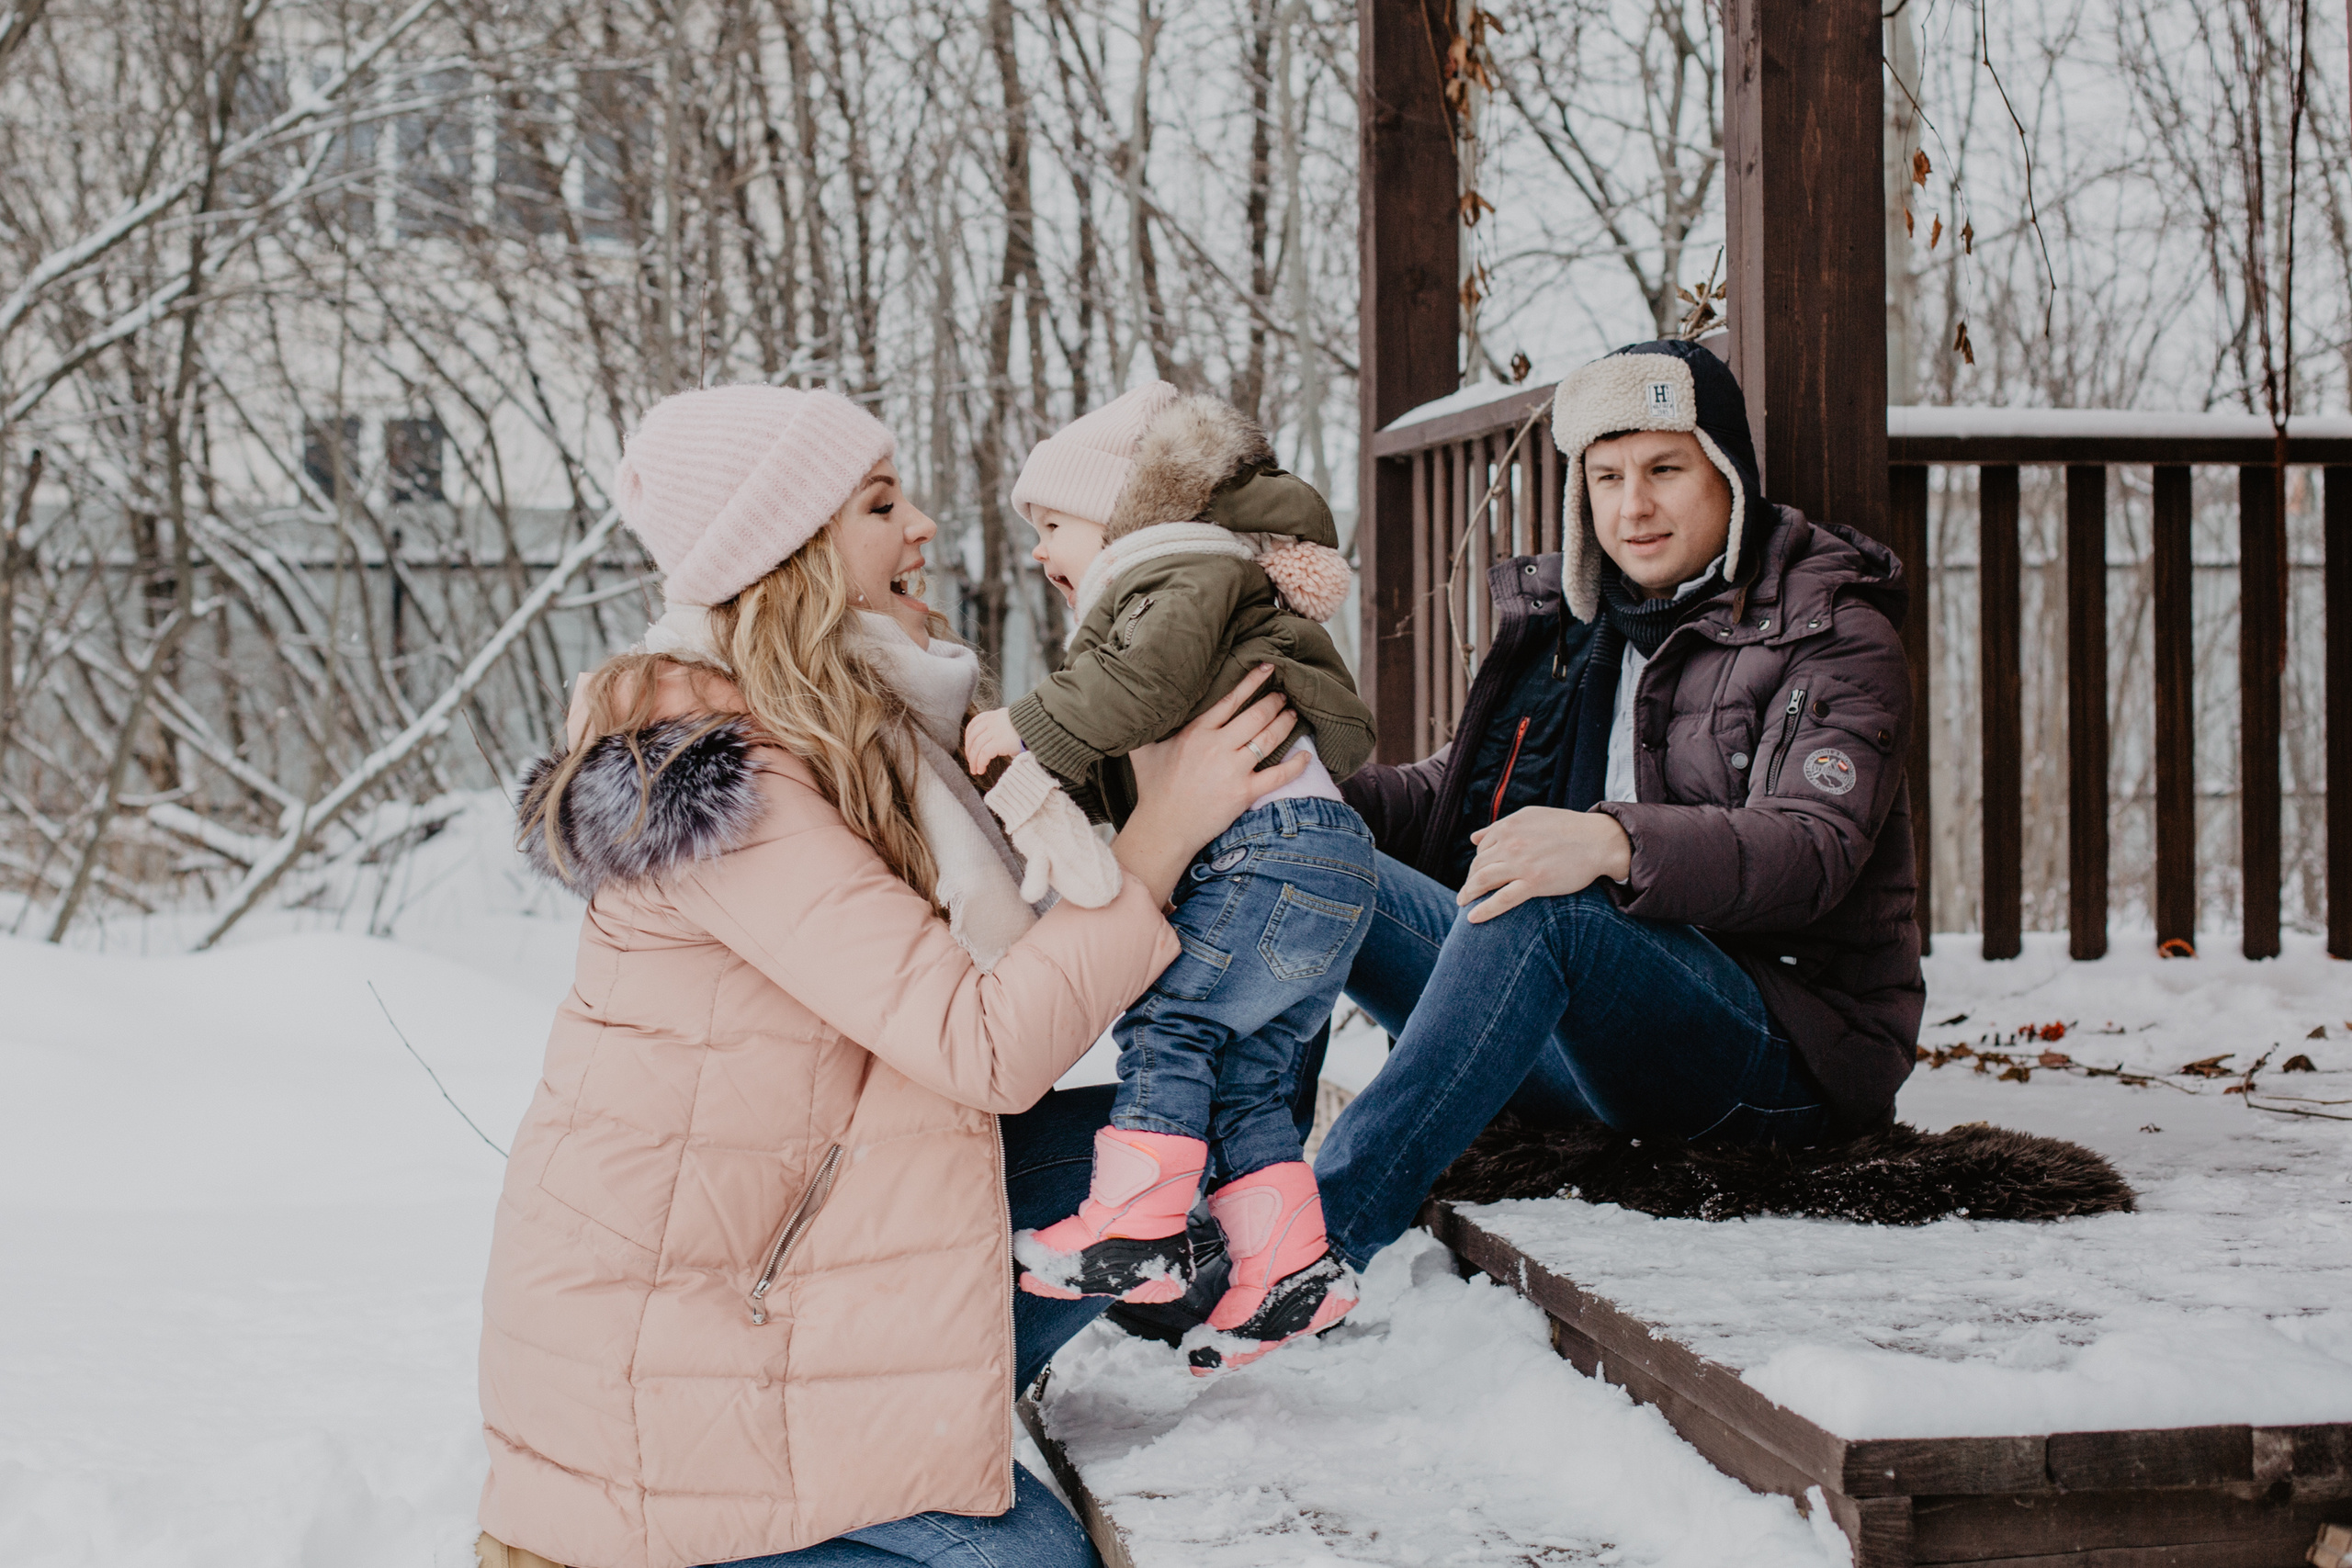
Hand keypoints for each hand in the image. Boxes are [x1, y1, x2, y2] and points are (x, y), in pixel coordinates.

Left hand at [963, 708, 1023, 774]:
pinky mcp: (999, 742)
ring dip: (973, 761)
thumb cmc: (1027, 728)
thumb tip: (991, 743)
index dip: (968, 739)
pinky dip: (980, 763)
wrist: (1039, 727)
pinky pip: (984, 754)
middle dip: (969, 752)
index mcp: (992, 716)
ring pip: (976, 747)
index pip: (973, 726)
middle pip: (972, 738)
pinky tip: (982, 770)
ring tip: (975, 770)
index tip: (970, 749)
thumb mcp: (1010, 722)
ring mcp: (995, 732)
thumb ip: (998, 728)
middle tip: (971, 763)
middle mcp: (991, 722)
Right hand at [1114, 665, 1305, 905]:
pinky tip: (1306, 755)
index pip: (1230, 700)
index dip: (1252, 682)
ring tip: (1293, 715)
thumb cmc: (1152, 789)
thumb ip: (1147, 727)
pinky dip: (1295, 764)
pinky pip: (1278, 775)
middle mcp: (1216, 747)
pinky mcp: (1243, 793)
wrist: (1162, 829)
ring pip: (1268, 739)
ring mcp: (1232, 770)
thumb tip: (1139, 706)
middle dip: (1274, 702)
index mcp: (1196, 733)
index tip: (1267, 668)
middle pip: (1255, 716)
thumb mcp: (1143, 751)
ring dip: (1285, 724)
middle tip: (1284, 695)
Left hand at [1457, 806, 1631, 923]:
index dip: (1478, 863)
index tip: (1478, 874)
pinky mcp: (1534, 882)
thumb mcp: (1531, 818)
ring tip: (1463, 903)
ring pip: (1483, 881)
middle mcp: (1510, 842)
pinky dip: (1484, 910)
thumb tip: (1474, 837)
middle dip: (1470, 880)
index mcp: (1508, 826)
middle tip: (1467, 893)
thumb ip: (1500, 827)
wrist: (1599, 840)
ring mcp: (1521, 863)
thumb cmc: (1567, 828)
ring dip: (1469, 893)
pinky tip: (1472, 919)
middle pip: (1479, 865)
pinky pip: (1501, 899)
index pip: (1482, 848)